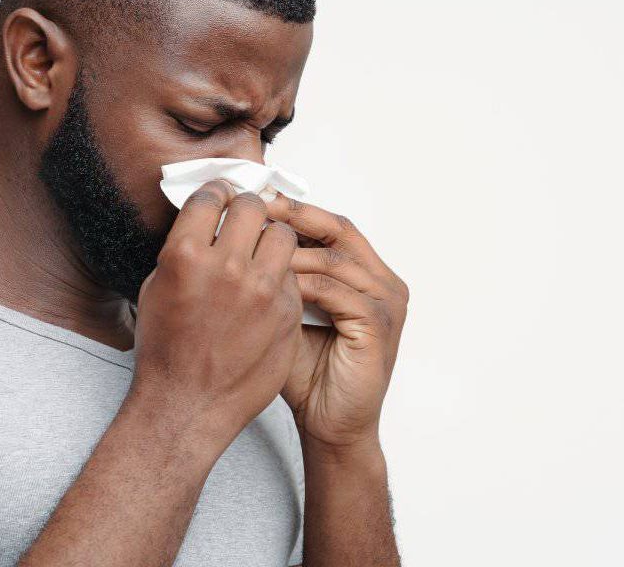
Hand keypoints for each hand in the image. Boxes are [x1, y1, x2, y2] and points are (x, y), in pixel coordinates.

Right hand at [130, 180, 303, 456]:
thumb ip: (184, 250)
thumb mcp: (157, 288)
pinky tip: (267, 291)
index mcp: (186, 255)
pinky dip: (280, 277)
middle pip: (253, 207)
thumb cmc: (165, 350)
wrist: (188, 405)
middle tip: (245, 218)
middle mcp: (228, 267)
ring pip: (283, 235)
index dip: (217, 192)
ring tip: (262, 252)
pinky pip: (291, 275)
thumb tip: (207, 222)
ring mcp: (262, 291)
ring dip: (272, 238)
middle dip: (248, 208)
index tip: (222, 195)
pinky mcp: (286, 312)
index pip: (212, 196)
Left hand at [265, 194, 408, 454]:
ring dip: (291, 251)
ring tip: (252, 246)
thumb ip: (280, 277)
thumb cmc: (308, 373)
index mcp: (366, 275)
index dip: (293, 211)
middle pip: (338, 229)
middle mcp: (383, 282)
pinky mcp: (378, 326)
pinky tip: (272, 281)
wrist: (330, 425)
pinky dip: (303, 283)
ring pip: (335, 258)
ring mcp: (386, 303)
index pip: (330, 227)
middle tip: (255, 207)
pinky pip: (337, 291)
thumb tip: (240, 238)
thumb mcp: (289, 312)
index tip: (254, 200)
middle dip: (293, 216)